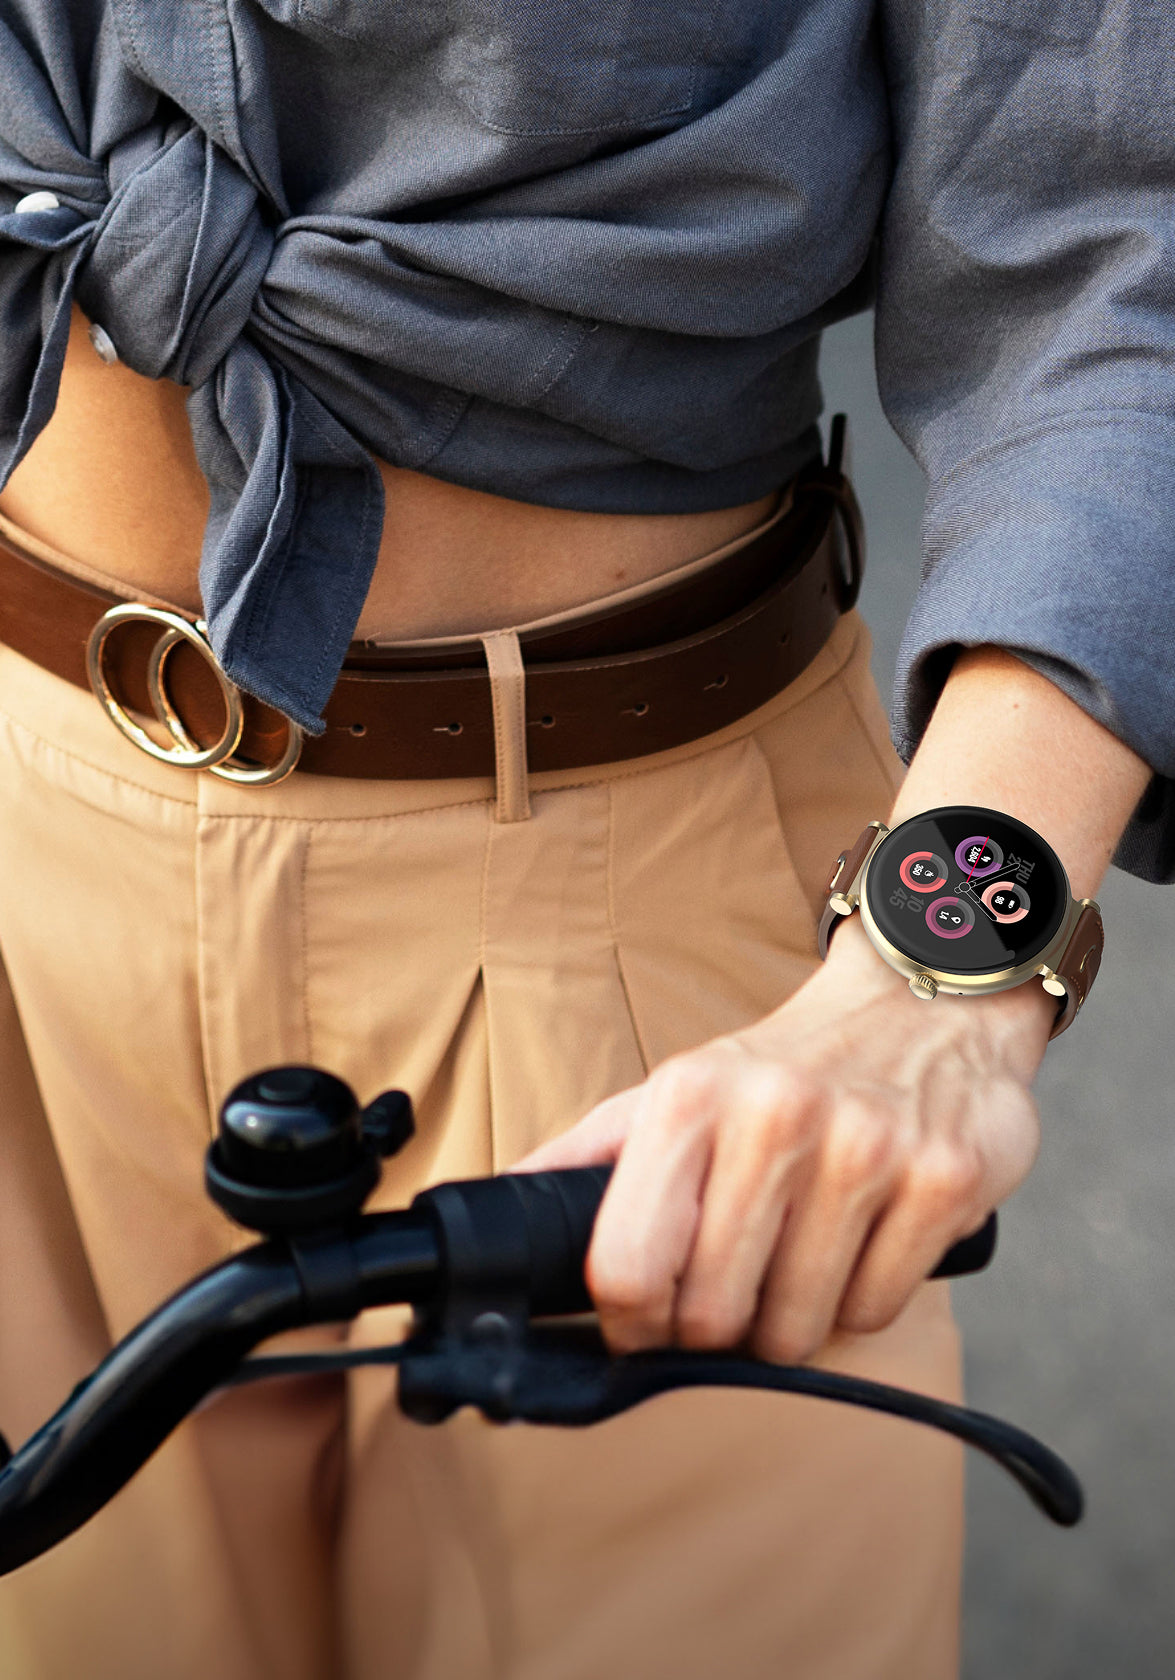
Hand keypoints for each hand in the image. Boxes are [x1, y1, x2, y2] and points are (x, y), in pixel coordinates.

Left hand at [516, 914, 1053, 1360]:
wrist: (919, 1003)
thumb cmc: (782, 1068)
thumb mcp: (675, 1091)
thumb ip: (588, 1156)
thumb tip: (502, 1208)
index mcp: (690, 1098)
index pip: (628, 1266)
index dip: (630, 1322)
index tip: (646, 1322)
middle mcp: (775, 1117)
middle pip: (713, 1317)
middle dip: (718, 1327)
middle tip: (736, 1287)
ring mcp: (866, 1149)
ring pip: (797, 1329)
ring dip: (791, 1320)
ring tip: (800, 1257)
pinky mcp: (942, 1180)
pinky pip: (875, 1312)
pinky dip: (862, 1301)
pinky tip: (861, 1243)